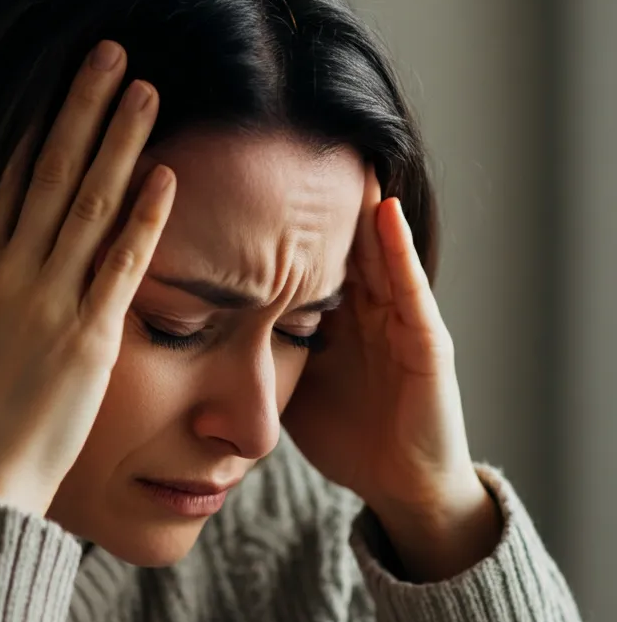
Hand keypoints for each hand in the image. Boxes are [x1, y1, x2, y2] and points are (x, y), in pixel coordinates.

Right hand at [0, 41, 174, 516]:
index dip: (38, 124)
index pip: (9, 180)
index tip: (63, 83)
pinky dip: (143, 218)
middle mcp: (9, 274)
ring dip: (119, 142)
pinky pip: (120, 266)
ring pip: (87, 203)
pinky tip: (165, 175)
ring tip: (146, 89)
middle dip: (83, 108)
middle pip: (50, 171)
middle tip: (111, 53)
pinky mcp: (87, 339)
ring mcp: (47, 302)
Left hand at [282, 165, 500, 580]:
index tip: (241, 172)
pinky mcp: (428, 341)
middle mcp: (366, 307)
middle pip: (336, 239)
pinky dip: (398, 250)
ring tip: (339, 152)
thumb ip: (255, 349)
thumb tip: (192, 333)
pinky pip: (412, 288)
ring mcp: (399, 319)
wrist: (399, 484)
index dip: (274, 220)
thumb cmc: (344, 433)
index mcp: (332, 316)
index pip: (301, 254)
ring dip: (358, 203)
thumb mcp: (287, 382)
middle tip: (287, 138)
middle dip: (314, 196)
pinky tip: (383, 213)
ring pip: (375, 248)